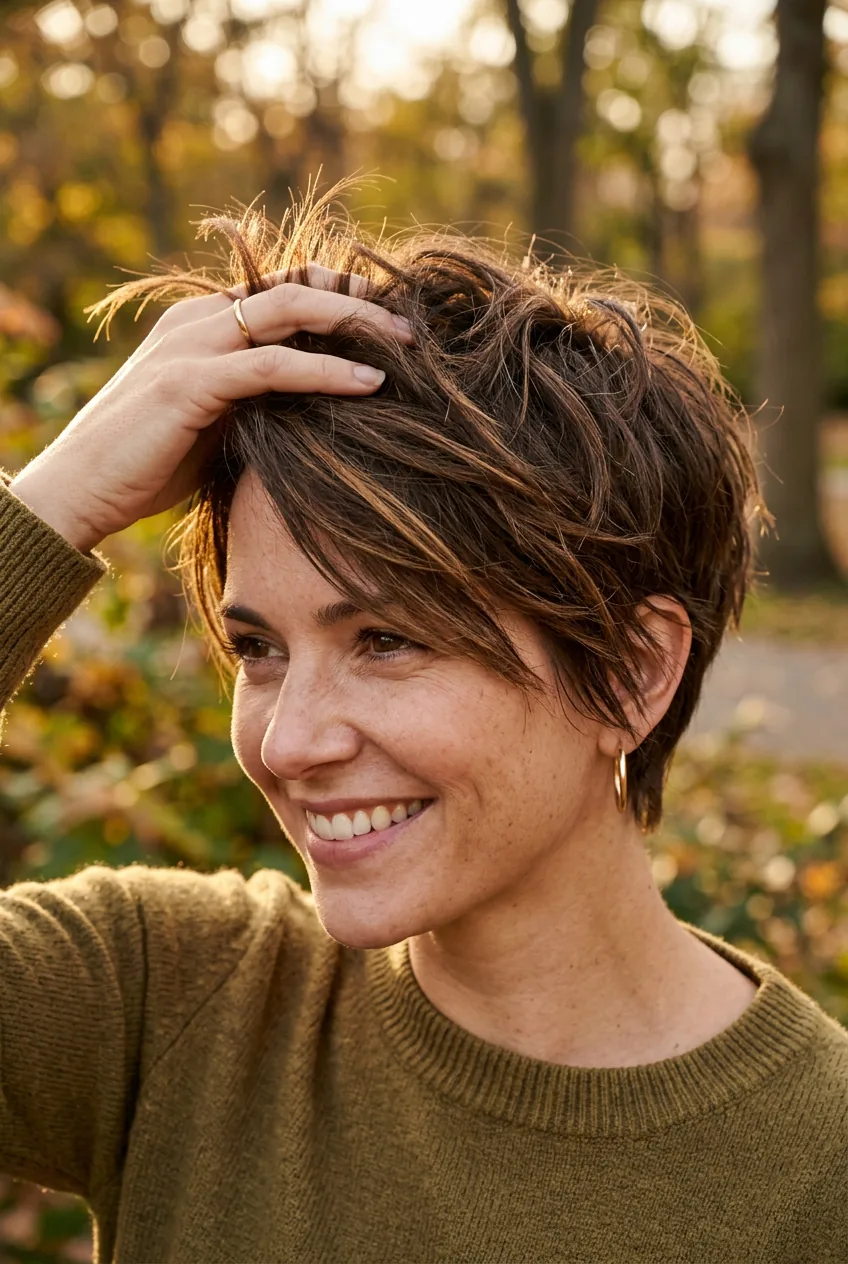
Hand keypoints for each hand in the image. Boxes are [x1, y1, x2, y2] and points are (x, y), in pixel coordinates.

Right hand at [10, 269, 410, 552]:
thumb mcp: (216, 418)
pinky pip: (272, 366)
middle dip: (361, 300)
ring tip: (408, 346)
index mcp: (204, 321)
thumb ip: (258, 397)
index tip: (391, 319)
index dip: (341, 295)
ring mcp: (191, 345)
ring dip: (356, 323)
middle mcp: (198, 319)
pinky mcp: (189, 384)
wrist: (82, 490)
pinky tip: (369, 384)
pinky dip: (326, 371)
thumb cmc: (149, 462)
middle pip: (296, 287)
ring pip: (289, 311)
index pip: (285, 287)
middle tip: (414, 327)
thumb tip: (319, 406)